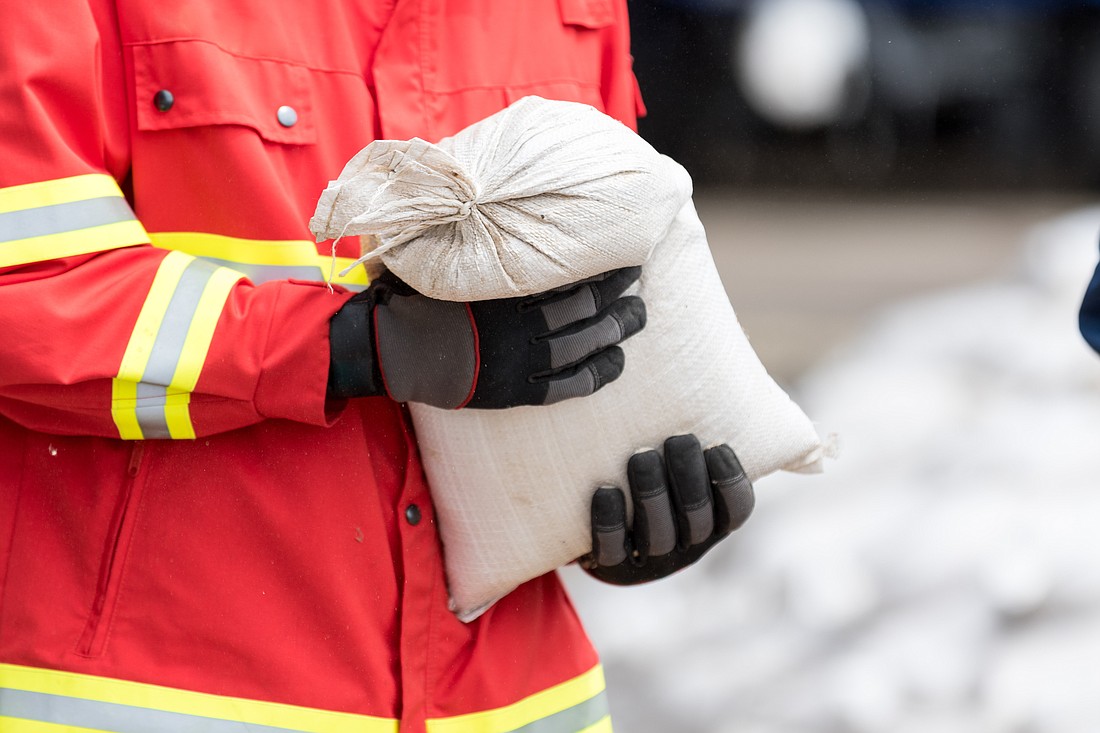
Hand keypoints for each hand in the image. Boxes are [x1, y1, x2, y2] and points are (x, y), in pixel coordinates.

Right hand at [328, 267, 645, 408]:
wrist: (392, 346)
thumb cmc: (416, 292)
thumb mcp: (448, 255)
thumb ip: (479, 236)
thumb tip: (493, 194)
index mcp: (511, 291)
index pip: (578, 279)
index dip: (609, 269)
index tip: (627, 254)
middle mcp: (525, 327)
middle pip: (591, 311)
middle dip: (622, 295)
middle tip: (637, 281)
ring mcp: (524, 362)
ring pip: (588, 346)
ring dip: (620, 329)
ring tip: (638, 315)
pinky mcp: (519, 390)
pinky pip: (572, 385)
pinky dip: (600, 372)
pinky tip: (617, 360)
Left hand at [582, 434, 754, 584]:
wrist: (596, 513)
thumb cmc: (652, 465)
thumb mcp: (684, 450)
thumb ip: (706, 420)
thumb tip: (719, 354)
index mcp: (714, 518)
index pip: (737, 509)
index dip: (731, 482)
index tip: (717, 445)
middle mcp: (687, 544)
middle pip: (698, 521)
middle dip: (689, 480)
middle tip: (677, 439)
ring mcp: (648, 558)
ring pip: (659, 536)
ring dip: (651, 495)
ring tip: (640, 456)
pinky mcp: (610, 565)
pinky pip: (611, 551)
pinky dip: (608, 522)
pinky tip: (602, 490)